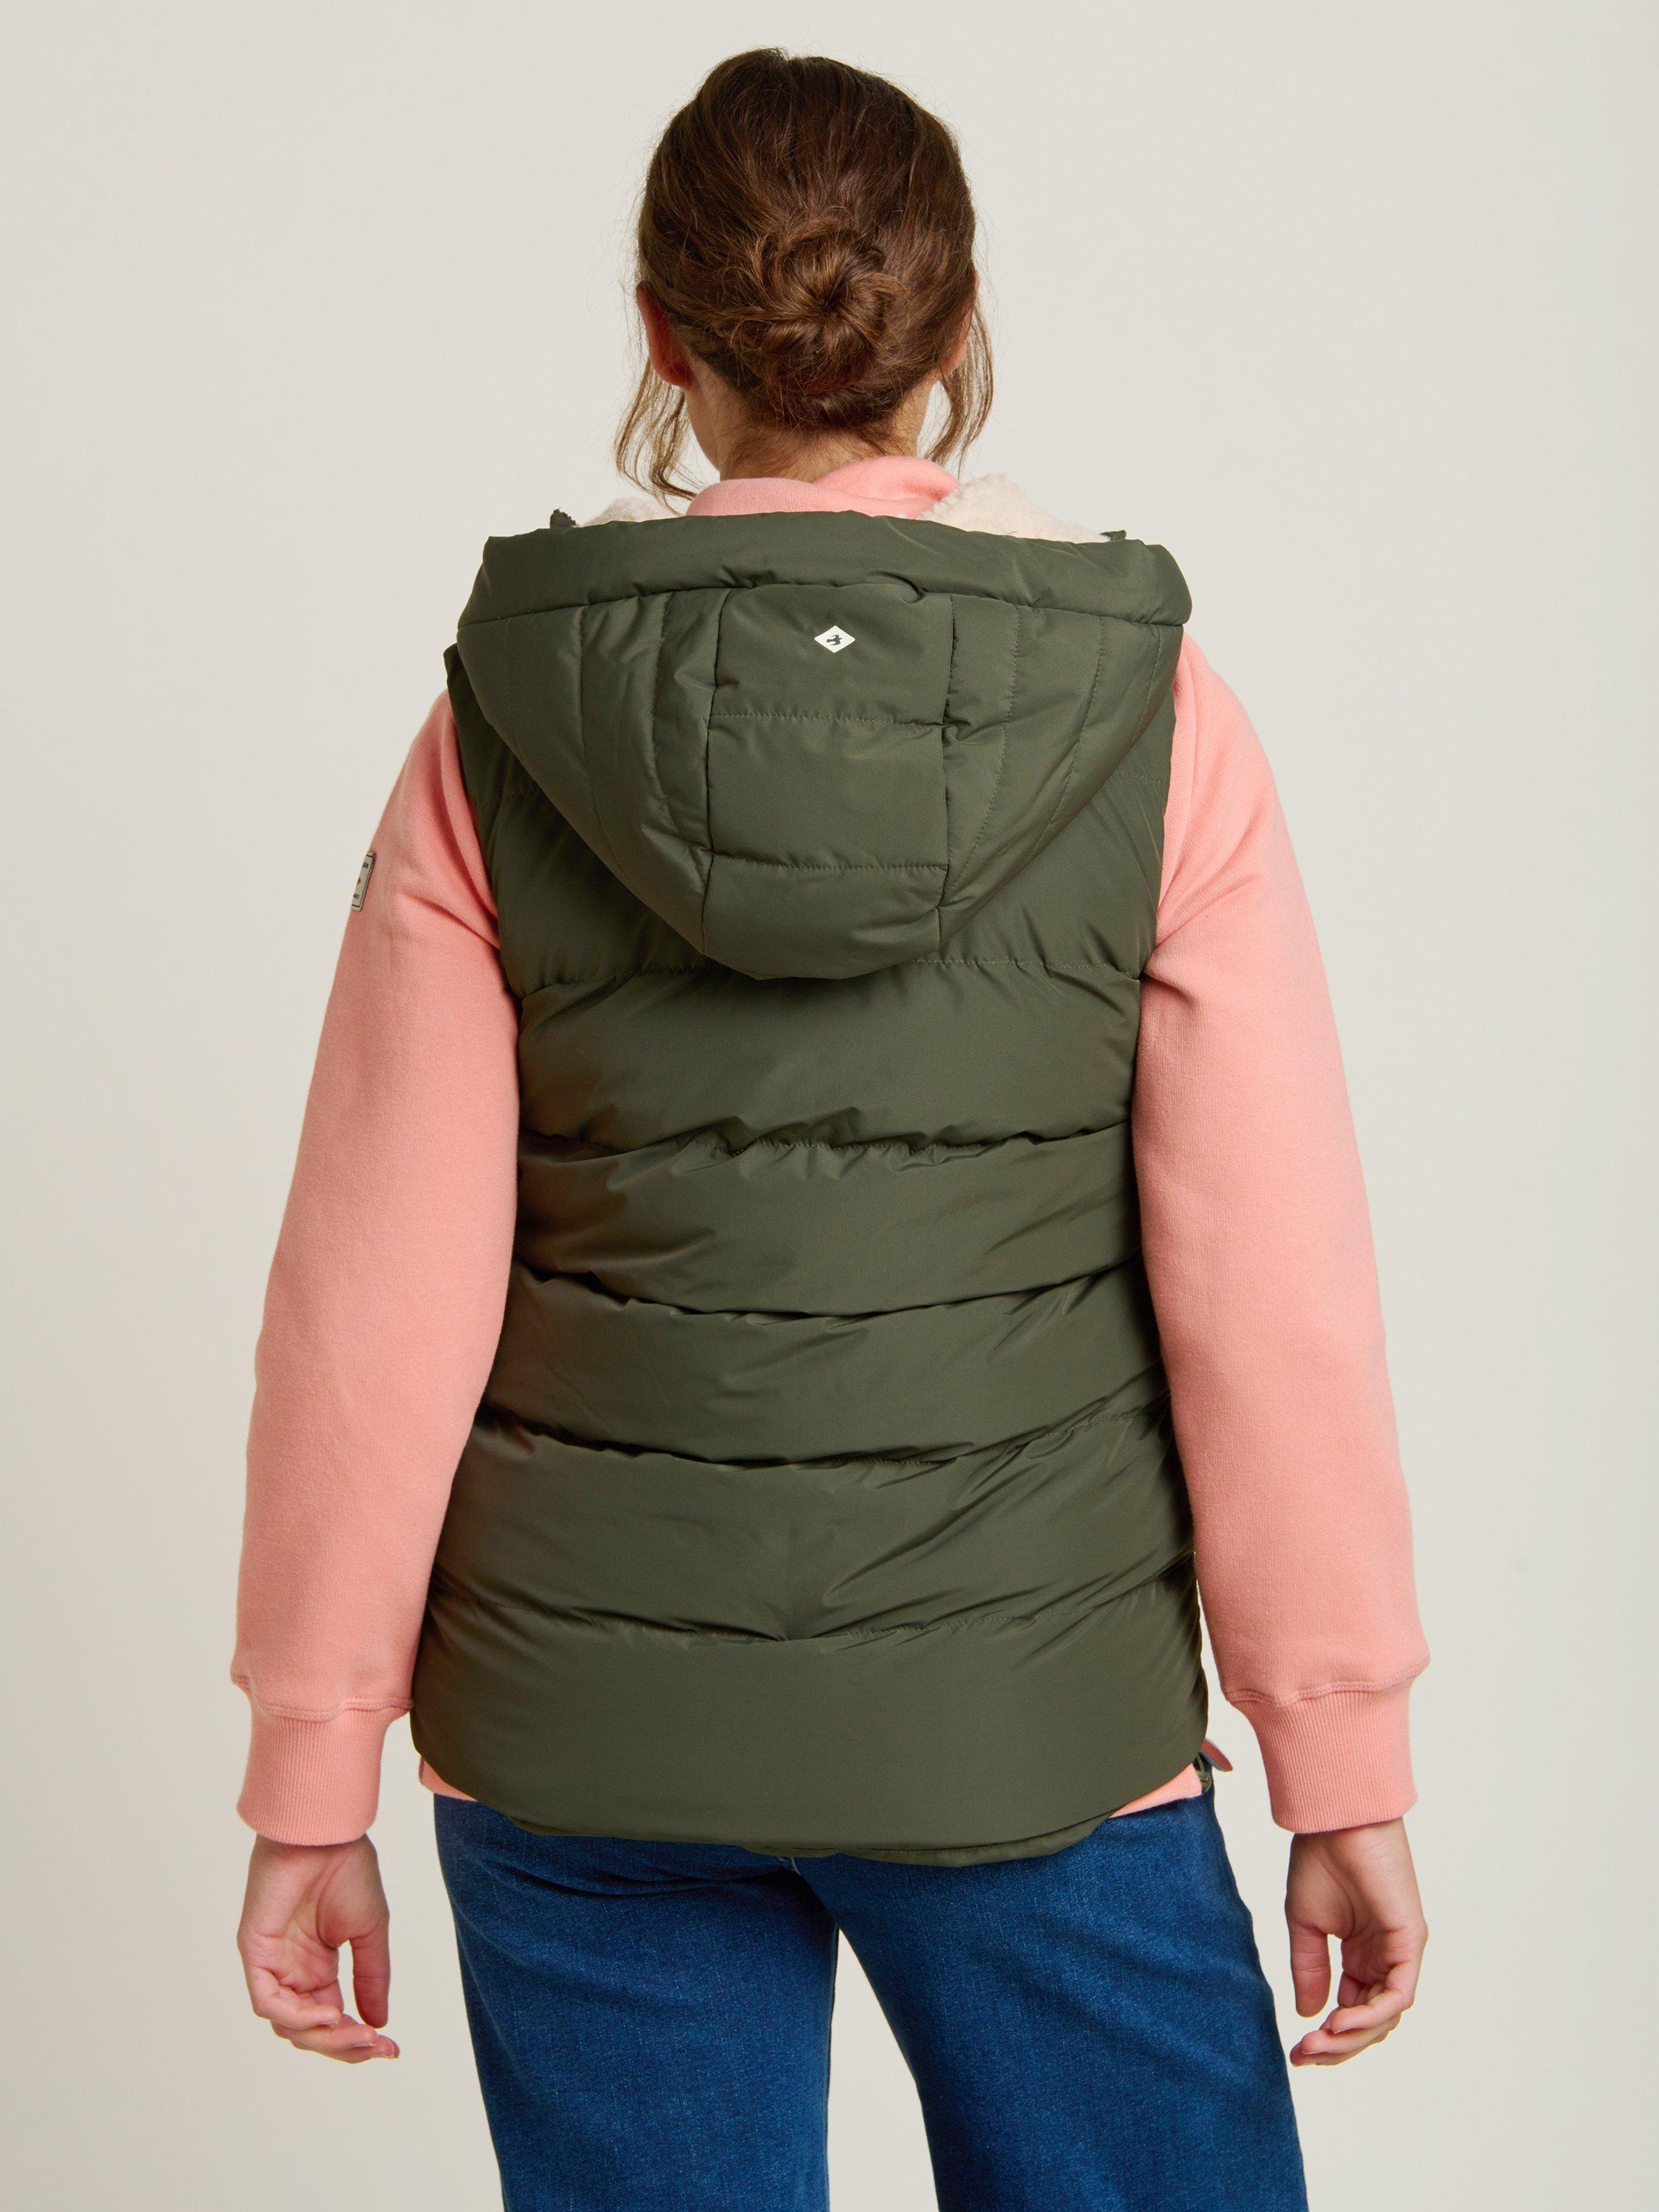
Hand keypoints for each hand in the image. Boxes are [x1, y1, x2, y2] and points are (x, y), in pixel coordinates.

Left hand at [238, 1834, 398, 2061]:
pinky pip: (269, 2002)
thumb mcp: (369, 1931)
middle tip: (375, 2046)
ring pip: (288, 2024)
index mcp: (316, 1967)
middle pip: (309, 2031)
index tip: (390, 2048)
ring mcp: (272, 1964)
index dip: (357, 2040)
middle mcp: (292, 1971)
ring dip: (324, 2036)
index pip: (331, 2018)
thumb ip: (371, 1977)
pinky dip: (298, 2016)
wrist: (328, 1833)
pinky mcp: (256, 1953)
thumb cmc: (347, 1869)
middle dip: (343, 2045)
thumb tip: (379, 2023)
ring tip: (356, 2032)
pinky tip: (330, 2012)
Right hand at [1286, 1817, 1424, 2064]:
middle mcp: (1384, 1958)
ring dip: (1352, 2037)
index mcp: (1362, 1954)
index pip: (1352, 2011)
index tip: (1297, 2051)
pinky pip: (1397, 1995)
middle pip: (1371, 2022)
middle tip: (1304, 2055)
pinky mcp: (1411, 1942)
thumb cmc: (1320, 1859)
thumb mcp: (1306, 1924)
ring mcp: (1400, 1952)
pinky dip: (1371, 2015)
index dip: (1328, 2037)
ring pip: (1385, 2016)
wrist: (1335, 1820)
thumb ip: (1310, 1969)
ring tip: (1317, 2042)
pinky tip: (1339, 2022)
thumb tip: (1309, 2014)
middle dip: (1338, 2046)